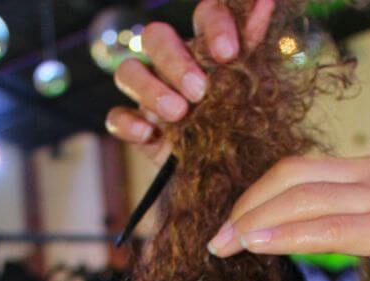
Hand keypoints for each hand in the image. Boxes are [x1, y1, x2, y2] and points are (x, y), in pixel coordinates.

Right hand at [106, 0, 275, 165]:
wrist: (231, 175)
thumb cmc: (242, 125)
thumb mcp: (254, 88)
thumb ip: (254, 44)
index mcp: (206, 47)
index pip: (204, 15)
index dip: (214, 25)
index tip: (228, 53)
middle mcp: (173, 63)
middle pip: (156, 37)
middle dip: (175, 62)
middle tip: (199, 91)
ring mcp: (150, 94)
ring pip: (129, 71)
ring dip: (151, 90)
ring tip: (178, 113)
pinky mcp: (137, 127)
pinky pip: (116, 117)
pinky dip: (127, 124)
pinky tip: (147, 134)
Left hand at [207, 152, 369, 277]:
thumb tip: (348, 230)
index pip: (304, 169)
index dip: (263, 191)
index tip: (239, 219)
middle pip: (291, 176)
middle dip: (246, 205)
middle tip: (217, 239)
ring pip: (300, 198)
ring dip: (253, 221)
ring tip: (223, 246)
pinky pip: (325, 226)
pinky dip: (284, 234)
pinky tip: (255, 244)